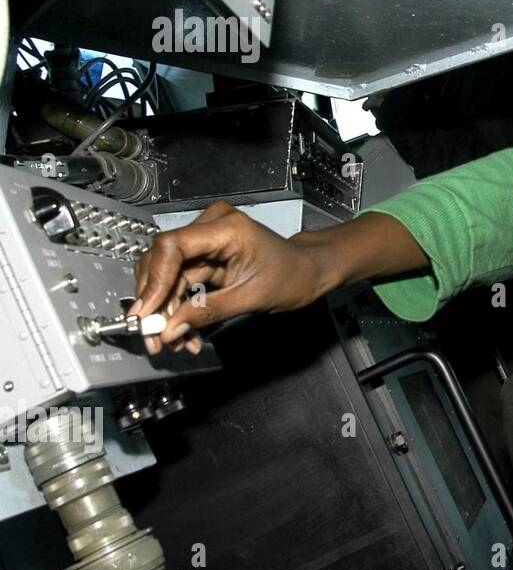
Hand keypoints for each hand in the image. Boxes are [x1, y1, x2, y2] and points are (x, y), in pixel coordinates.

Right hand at [129, 200, 325, 354]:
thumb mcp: (253, 296)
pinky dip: (179, 309)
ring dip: (167, 312)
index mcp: (226, 227)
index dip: (154, 281)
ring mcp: (205, 243)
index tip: (146, 312)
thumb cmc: (293, 274)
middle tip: (154, 337)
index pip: (172, 246)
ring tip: (176, 341)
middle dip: (157, 303)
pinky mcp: (204, 259)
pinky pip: (180, 283)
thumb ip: (209, 311)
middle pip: (163, 263)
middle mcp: (210, 228)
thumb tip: (169, 329)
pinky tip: (185, 332)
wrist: (309, 271)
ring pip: (168, 277)